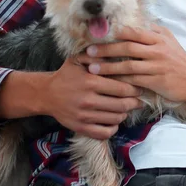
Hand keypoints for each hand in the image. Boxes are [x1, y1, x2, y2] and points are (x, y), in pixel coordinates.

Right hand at [0, 59, 143, 139]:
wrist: (46, 94)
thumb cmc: (66, 74)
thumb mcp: (78, 59)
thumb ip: (96, 55)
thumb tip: (116, 52)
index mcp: (90, 82)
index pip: (122, 88)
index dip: (135, 89)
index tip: (139, 88)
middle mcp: (88, 100)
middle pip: (122, 105)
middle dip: (134, 103)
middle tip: (138, 100)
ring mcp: (84, 116)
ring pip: (115, 119)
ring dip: (124, 114)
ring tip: (126, 108)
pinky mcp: (80, 128)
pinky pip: (104, 133)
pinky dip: (113, 128)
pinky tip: (113, 120)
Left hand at [76, 24, 185, 101]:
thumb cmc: (179, 59)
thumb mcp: (168, 40)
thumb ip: (152, 31)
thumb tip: (135, 24)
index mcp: (157, 37)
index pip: (132, 32)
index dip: (114, 34)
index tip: (98, 35)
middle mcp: (156, 50)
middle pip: (126, 48)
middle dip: (105, 50)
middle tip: (88, 52)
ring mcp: (155, 66)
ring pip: (127, 65)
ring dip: (107, 67)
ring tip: (91, 69)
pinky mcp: (155, 81)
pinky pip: (133, 81)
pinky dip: (119, 81)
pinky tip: (107, 83)